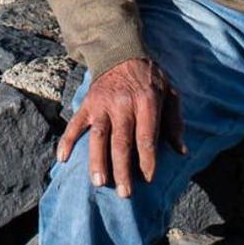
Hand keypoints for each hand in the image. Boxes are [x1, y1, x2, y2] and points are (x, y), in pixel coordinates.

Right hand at [56, 56, 187, 196]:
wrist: (121, 51)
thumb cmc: (149, 78)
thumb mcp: (170, 93)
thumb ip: (175, 122)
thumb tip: (181, 151)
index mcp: (146, 102)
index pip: (146, 137)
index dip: (148, 160)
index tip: (148, 178)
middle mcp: (123, 104)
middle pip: (122, 142)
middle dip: (123, 170)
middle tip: (124, 193)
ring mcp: (102, 104)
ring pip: (98, 136)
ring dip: (97, 160)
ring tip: (99, 183)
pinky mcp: (87, 104)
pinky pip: (75, 123)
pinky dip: (67, 140)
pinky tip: (62, 159)